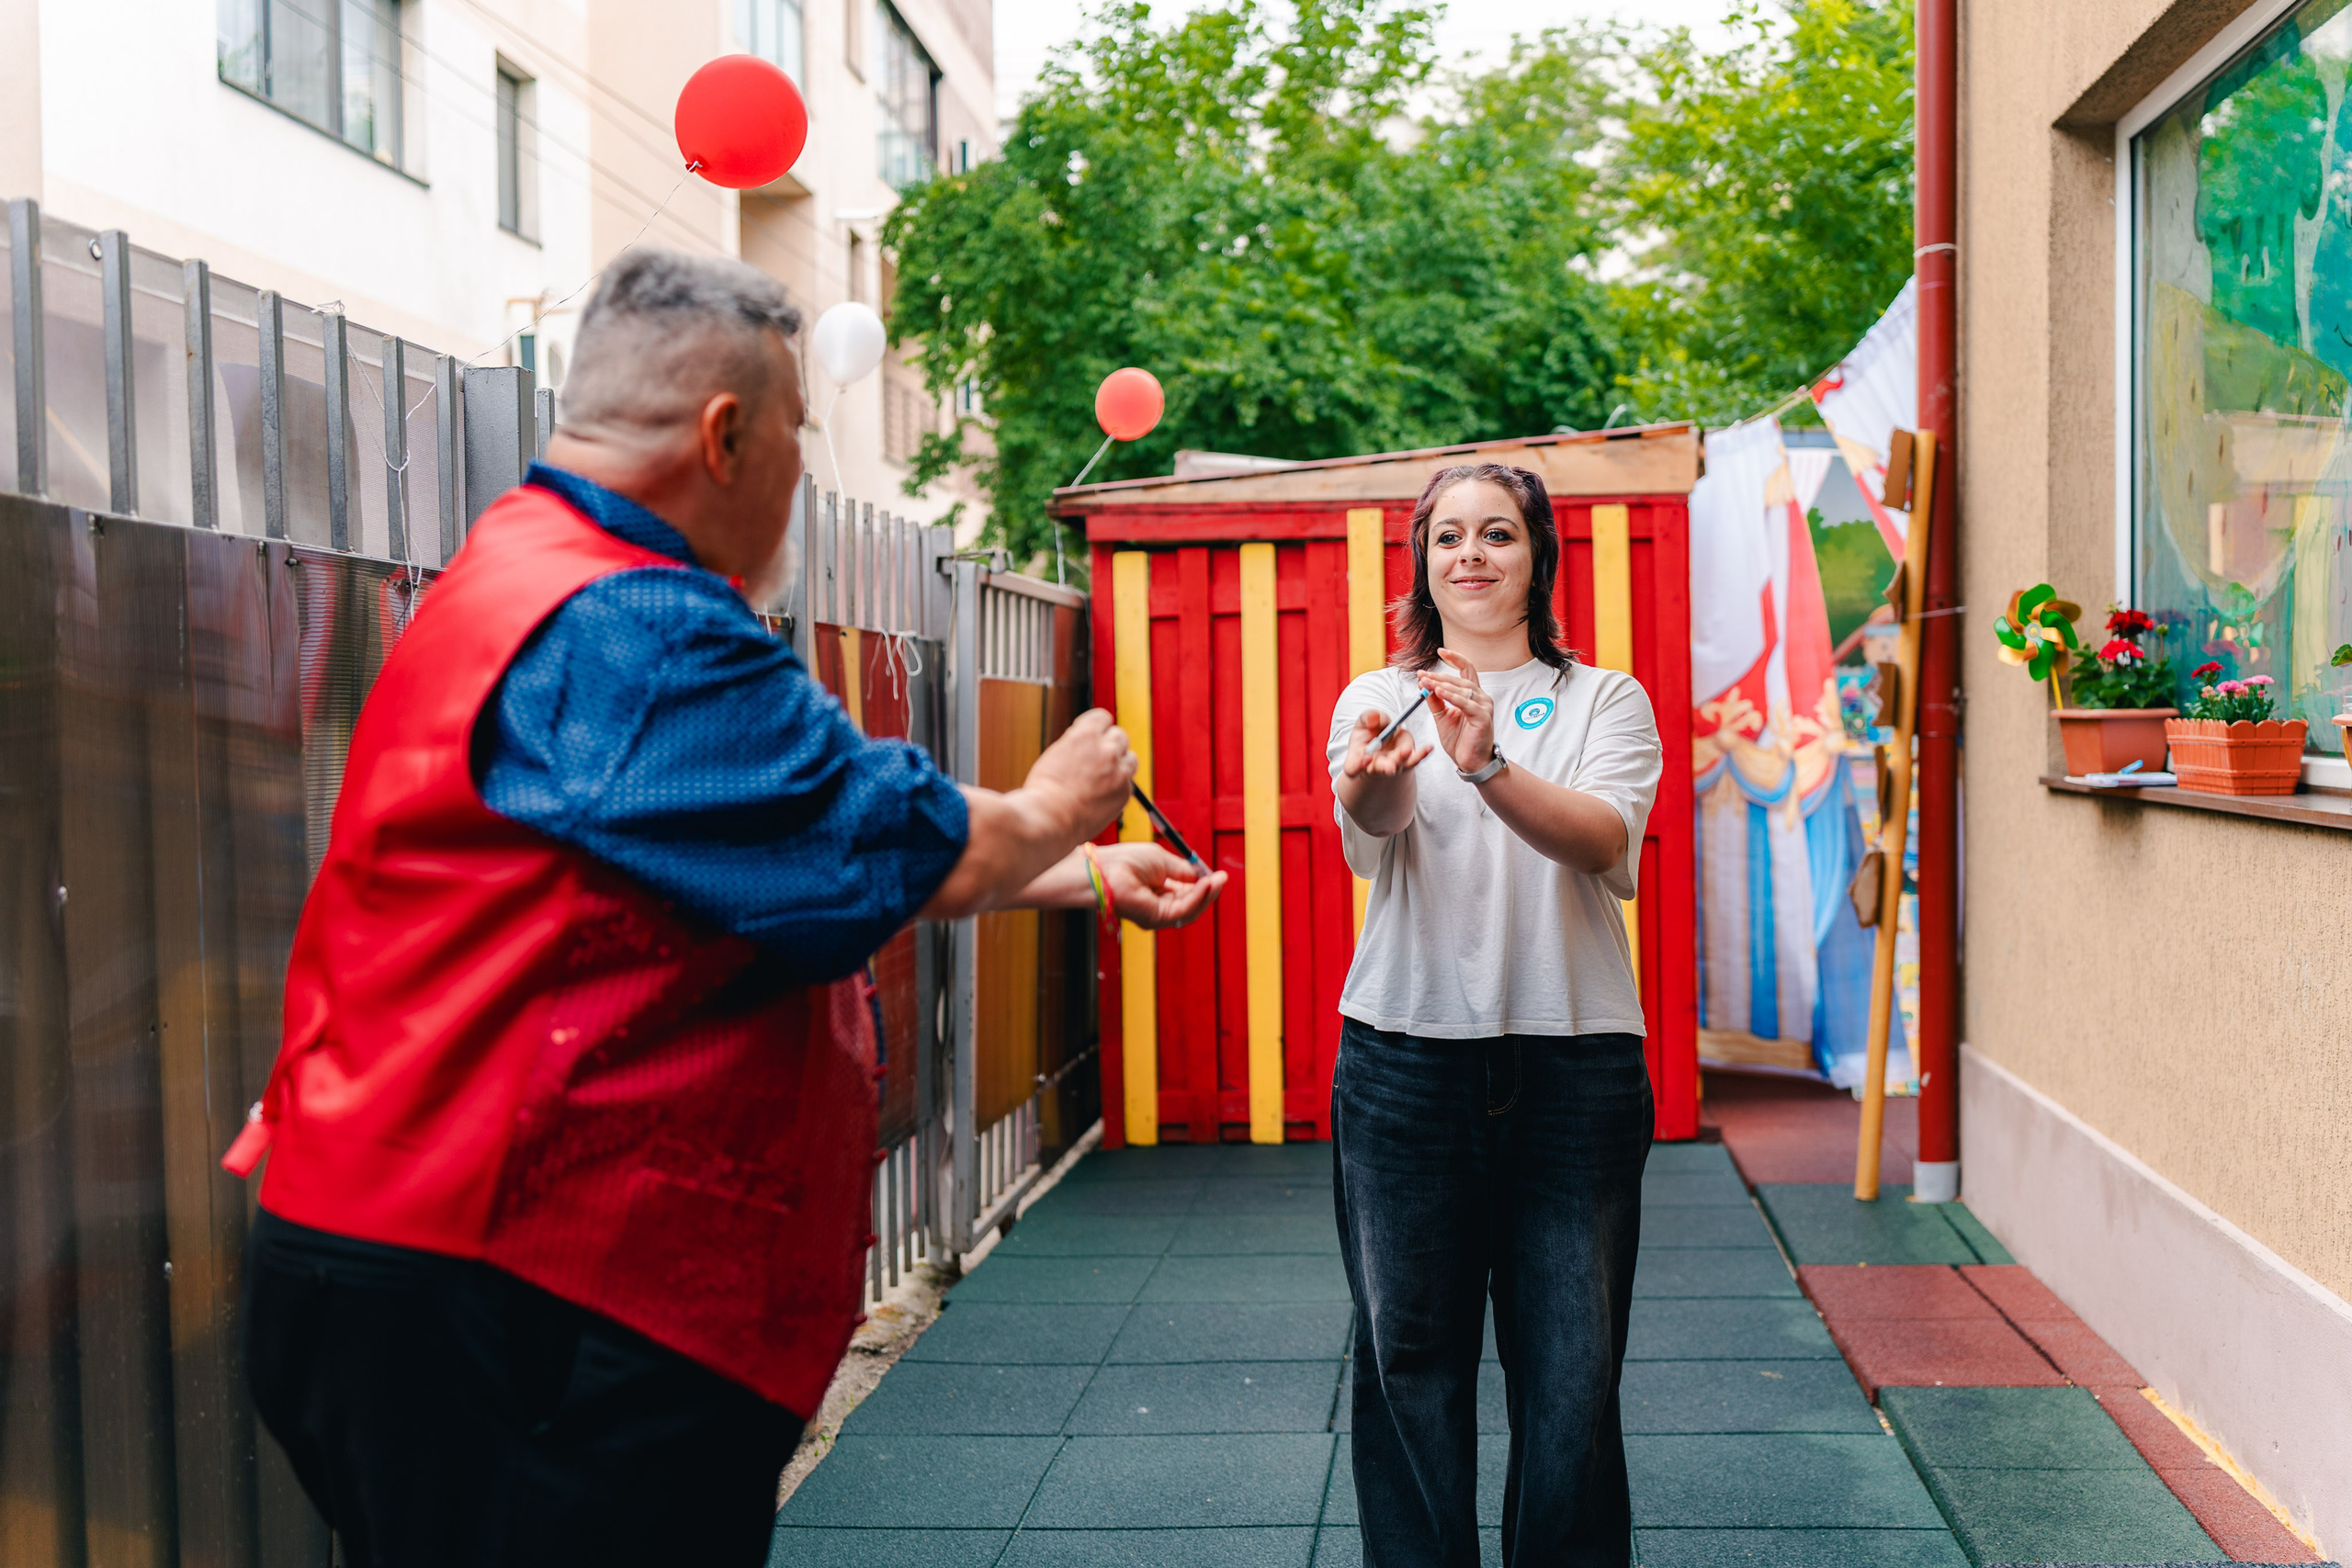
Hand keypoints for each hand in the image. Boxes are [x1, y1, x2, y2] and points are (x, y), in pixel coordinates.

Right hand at [1025, 709, 1137, 838]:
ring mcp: (1118, 771)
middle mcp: (1106, 749)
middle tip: (1099, 758)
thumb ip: (1077, 744)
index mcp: (1085, 735)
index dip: (1097, 726)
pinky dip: (1118, 787)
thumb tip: (1089, 742)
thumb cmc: (1045, 790)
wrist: (1050, 818)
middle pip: (1120, 736)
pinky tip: (1102, 795)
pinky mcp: (1124, 792)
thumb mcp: (1056, 753)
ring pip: (1130, 758)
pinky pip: (1128, 783)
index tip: (1093, 735)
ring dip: (1120, 763)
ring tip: (1104, 776)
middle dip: (1110, 744)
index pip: (1103, 717)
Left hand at [1096, 842, 1226, 928]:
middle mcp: (1158, 906)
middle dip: (1208, 891)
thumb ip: (1182, 870)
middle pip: (1192, 903)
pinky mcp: (1156, 918)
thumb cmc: (1124, 862)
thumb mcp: (1162, 861)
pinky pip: (1184, 910)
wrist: (1103, 869)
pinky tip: (1206, 885)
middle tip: (1221, 878)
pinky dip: (1198, 898)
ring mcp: (1157, 914)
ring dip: (1206, 894)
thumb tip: (1203, 875)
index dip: (1203, 885)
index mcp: (1158, 891)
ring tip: (1216, 881)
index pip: (1187, 892)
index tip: (1218, 875)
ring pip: (1191, 909)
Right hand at [1341, 706, 1432, 778]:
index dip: (1357, 766)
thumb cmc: (1370, 731)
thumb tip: (1373, 717)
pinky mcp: (1408, 761)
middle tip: (1390, 767)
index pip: (1353, 767)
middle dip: (1385, 767)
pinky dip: (1422, 754)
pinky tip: (1429, 747)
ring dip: (1402, 758)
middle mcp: (1375, 766)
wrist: (1385, 739)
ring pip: (1398, 765)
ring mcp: (1393, 766)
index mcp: (1358, 758)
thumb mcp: (1365, 722)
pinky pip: (1415, 759)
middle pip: (1379, 769)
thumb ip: (1368, 719)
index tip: (1365, 758)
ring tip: (1406, 750)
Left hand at [1421, 649, 1496, 774]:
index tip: (1441, 651)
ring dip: (1442, 684)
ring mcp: (1484, 707)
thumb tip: (1423, 684)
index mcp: (1472, 696)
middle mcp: (1481, 698)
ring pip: (1462, 689)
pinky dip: (1452, 697)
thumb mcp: (1442, 717)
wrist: (1470, 762)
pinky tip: (1440, 692)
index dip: (1455, 658)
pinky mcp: (1483, 718)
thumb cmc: (1460, 740)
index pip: (1467, 670)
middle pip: (1459, 680)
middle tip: (1422, 675)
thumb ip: (1435, 701)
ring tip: (1426, 682)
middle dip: (1439, 676)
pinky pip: (1466, 704)